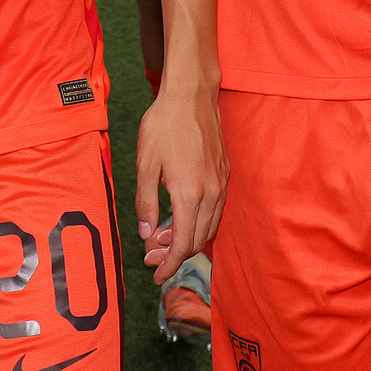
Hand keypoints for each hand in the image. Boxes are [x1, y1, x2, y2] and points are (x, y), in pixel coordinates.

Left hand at [134, 80, 227, 285]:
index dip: (169, 265)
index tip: (157, 275)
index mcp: (189, 194)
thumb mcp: (145, 164)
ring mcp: (221, 183)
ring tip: (163, 237)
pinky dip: (199, 222)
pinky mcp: (225, 173)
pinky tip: (182, 216)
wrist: (191, 94)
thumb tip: (145, 233)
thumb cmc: (164, 125)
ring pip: (209, 227)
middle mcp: (211, 193)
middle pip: (198, 240)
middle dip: (175, 255)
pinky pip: (216, 210)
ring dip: (188, 239)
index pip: (182, 244)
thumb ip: (145, 202)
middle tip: (152, 257)